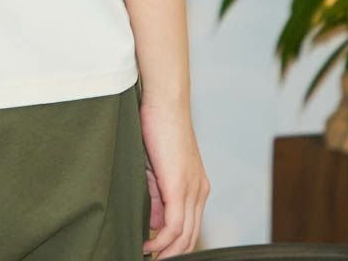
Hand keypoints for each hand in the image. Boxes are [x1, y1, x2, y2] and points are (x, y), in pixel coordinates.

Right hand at [140, 96, 209, 256]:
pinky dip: (161, 239)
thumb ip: (156, 193)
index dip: (175, 244)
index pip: (190, 226)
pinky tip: (148, 243)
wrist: (165, 101)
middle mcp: (199, 190)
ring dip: (166, 251)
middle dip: (172, 253)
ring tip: (147, 255)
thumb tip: (154, 220)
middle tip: (152, 259)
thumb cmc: (158, 125)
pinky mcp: (179, 186)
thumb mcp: (156, 165)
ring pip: (184, 235)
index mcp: (196, 185)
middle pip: (190, 236)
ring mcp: (192, 189)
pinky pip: (173, 224)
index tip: (156, 250)